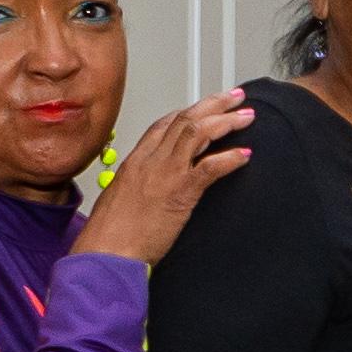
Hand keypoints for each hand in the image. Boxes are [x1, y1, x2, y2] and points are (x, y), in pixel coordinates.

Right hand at [78, 90, 254, 267]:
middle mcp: (150, 161)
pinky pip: (209, 168)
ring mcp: (165, 174)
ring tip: (246, 116)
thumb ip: (138, 190)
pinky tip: (244, 155)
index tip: (205, 107)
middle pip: (184, 120)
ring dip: (226, 121)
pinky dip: (229, 158)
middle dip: (213, 104)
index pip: (163, 124)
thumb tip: (149, 193)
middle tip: (235, 97)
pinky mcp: (180, 194)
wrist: (106, 254)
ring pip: (197, 133)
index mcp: (135, 162)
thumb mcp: (120, 202)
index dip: (187, 111)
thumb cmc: (109, 237)